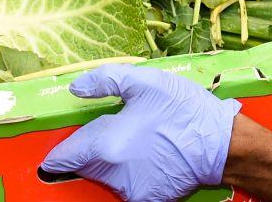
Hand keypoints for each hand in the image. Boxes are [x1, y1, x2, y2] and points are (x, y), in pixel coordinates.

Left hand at [42, 65, 241, 201]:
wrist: (220, 144)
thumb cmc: (183, 110)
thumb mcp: (144, 82)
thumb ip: (104, 81)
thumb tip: (75, 88)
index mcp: (106, 146)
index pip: (67, 155)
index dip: (57, 154)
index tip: (50, 156)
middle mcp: (114, 174)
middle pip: (86, 166)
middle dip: (87, 153)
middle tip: (104, 135)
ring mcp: (132, 190)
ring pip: (106, 177)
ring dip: (108, 163)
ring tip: (130, 141)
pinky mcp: (149, 198)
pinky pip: (127, 186)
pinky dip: (129, 174)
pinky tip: (146, 156)